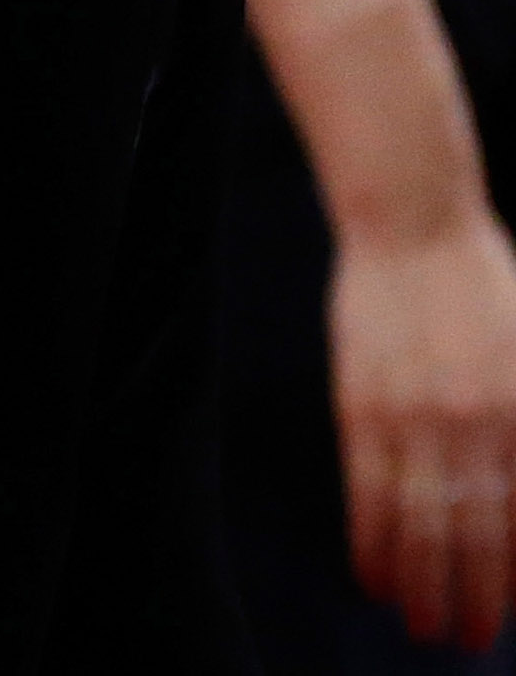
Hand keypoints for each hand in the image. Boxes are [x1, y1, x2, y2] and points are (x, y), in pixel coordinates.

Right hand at [336, 211, 515, 648]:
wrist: (415, 225)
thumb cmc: (484, 287)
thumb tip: (513, 495)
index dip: (507, 576)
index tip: (498, 615)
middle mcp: (474, 425)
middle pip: (470, 533)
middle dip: (467, 596)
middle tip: (459, 639)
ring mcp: (413, 417)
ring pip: (416, 521)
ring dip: (415, 580)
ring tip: (415, 621)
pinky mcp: (361, 403)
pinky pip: (366, 489)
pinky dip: (369, 538)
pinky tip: (370, 572)